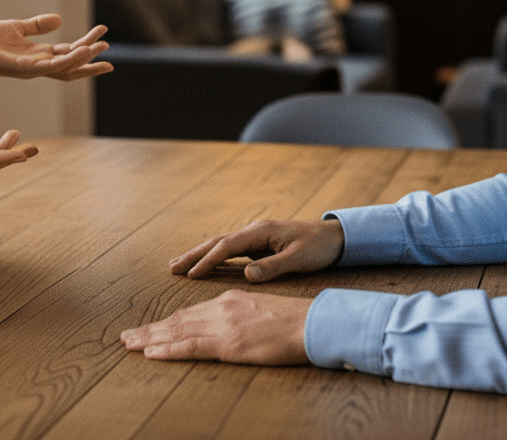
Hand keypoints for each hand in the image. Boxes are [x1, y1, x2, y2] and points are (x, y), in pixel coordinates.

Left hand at [0, 14, 113, 82]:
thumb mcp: (17, 28)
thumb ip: (37, 26)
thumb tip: (59, 19)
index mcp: (38, 54)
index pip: (68, 52)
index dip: (85, 44)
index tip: (102, 33)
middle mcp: (39, 64)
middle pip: (72, 63)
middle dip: (91, 56)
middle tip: (108, 44)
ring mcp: (34, 68)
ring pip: (66, 66)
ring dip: (84, 57)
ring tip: (101, 47)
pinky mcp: (26, 68)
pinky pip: (53, 66)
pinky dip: (70, 60)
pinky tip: (82, 51)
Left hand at [121, 290, 310, 364]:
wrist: (310, 322)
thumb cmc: (293, 320)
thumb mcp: (261, 310)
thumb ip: (240, 316)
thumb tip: (231, 327)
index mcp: (228, 300)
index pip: (190, 313)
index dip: (166, 322)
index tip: (149, 329)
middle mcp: (220, 309)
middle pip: (177, 320)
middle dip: (150, 329)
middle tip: (125, 336)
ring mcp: (222, 325)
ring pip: (176, 332)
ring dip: (150, 339)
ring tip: (129, 344)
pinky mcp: (228, 342)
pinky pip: (190, 346)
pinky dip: (168, 349)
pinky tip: (151, 352)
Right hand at [170, 219, 344, 281]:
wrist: (335, 237)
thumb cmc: (318, 247)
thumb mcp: (298, 259)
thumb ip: (272, 267)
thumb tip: (246, 275)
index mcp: (260, 232)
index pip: (227, 246)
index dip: (208, 260)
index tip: (191, 274)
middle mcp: (254, 231)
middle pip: (217, 242)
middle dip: (194, 254)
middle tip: (171, 267)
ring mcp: (255, 237)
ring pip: (221, 245)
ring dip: (200, 254)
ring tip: (179, 264)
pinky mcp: (259, 244)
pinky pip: (231, 251)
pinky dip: (215, 257)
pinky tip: (204, 265)